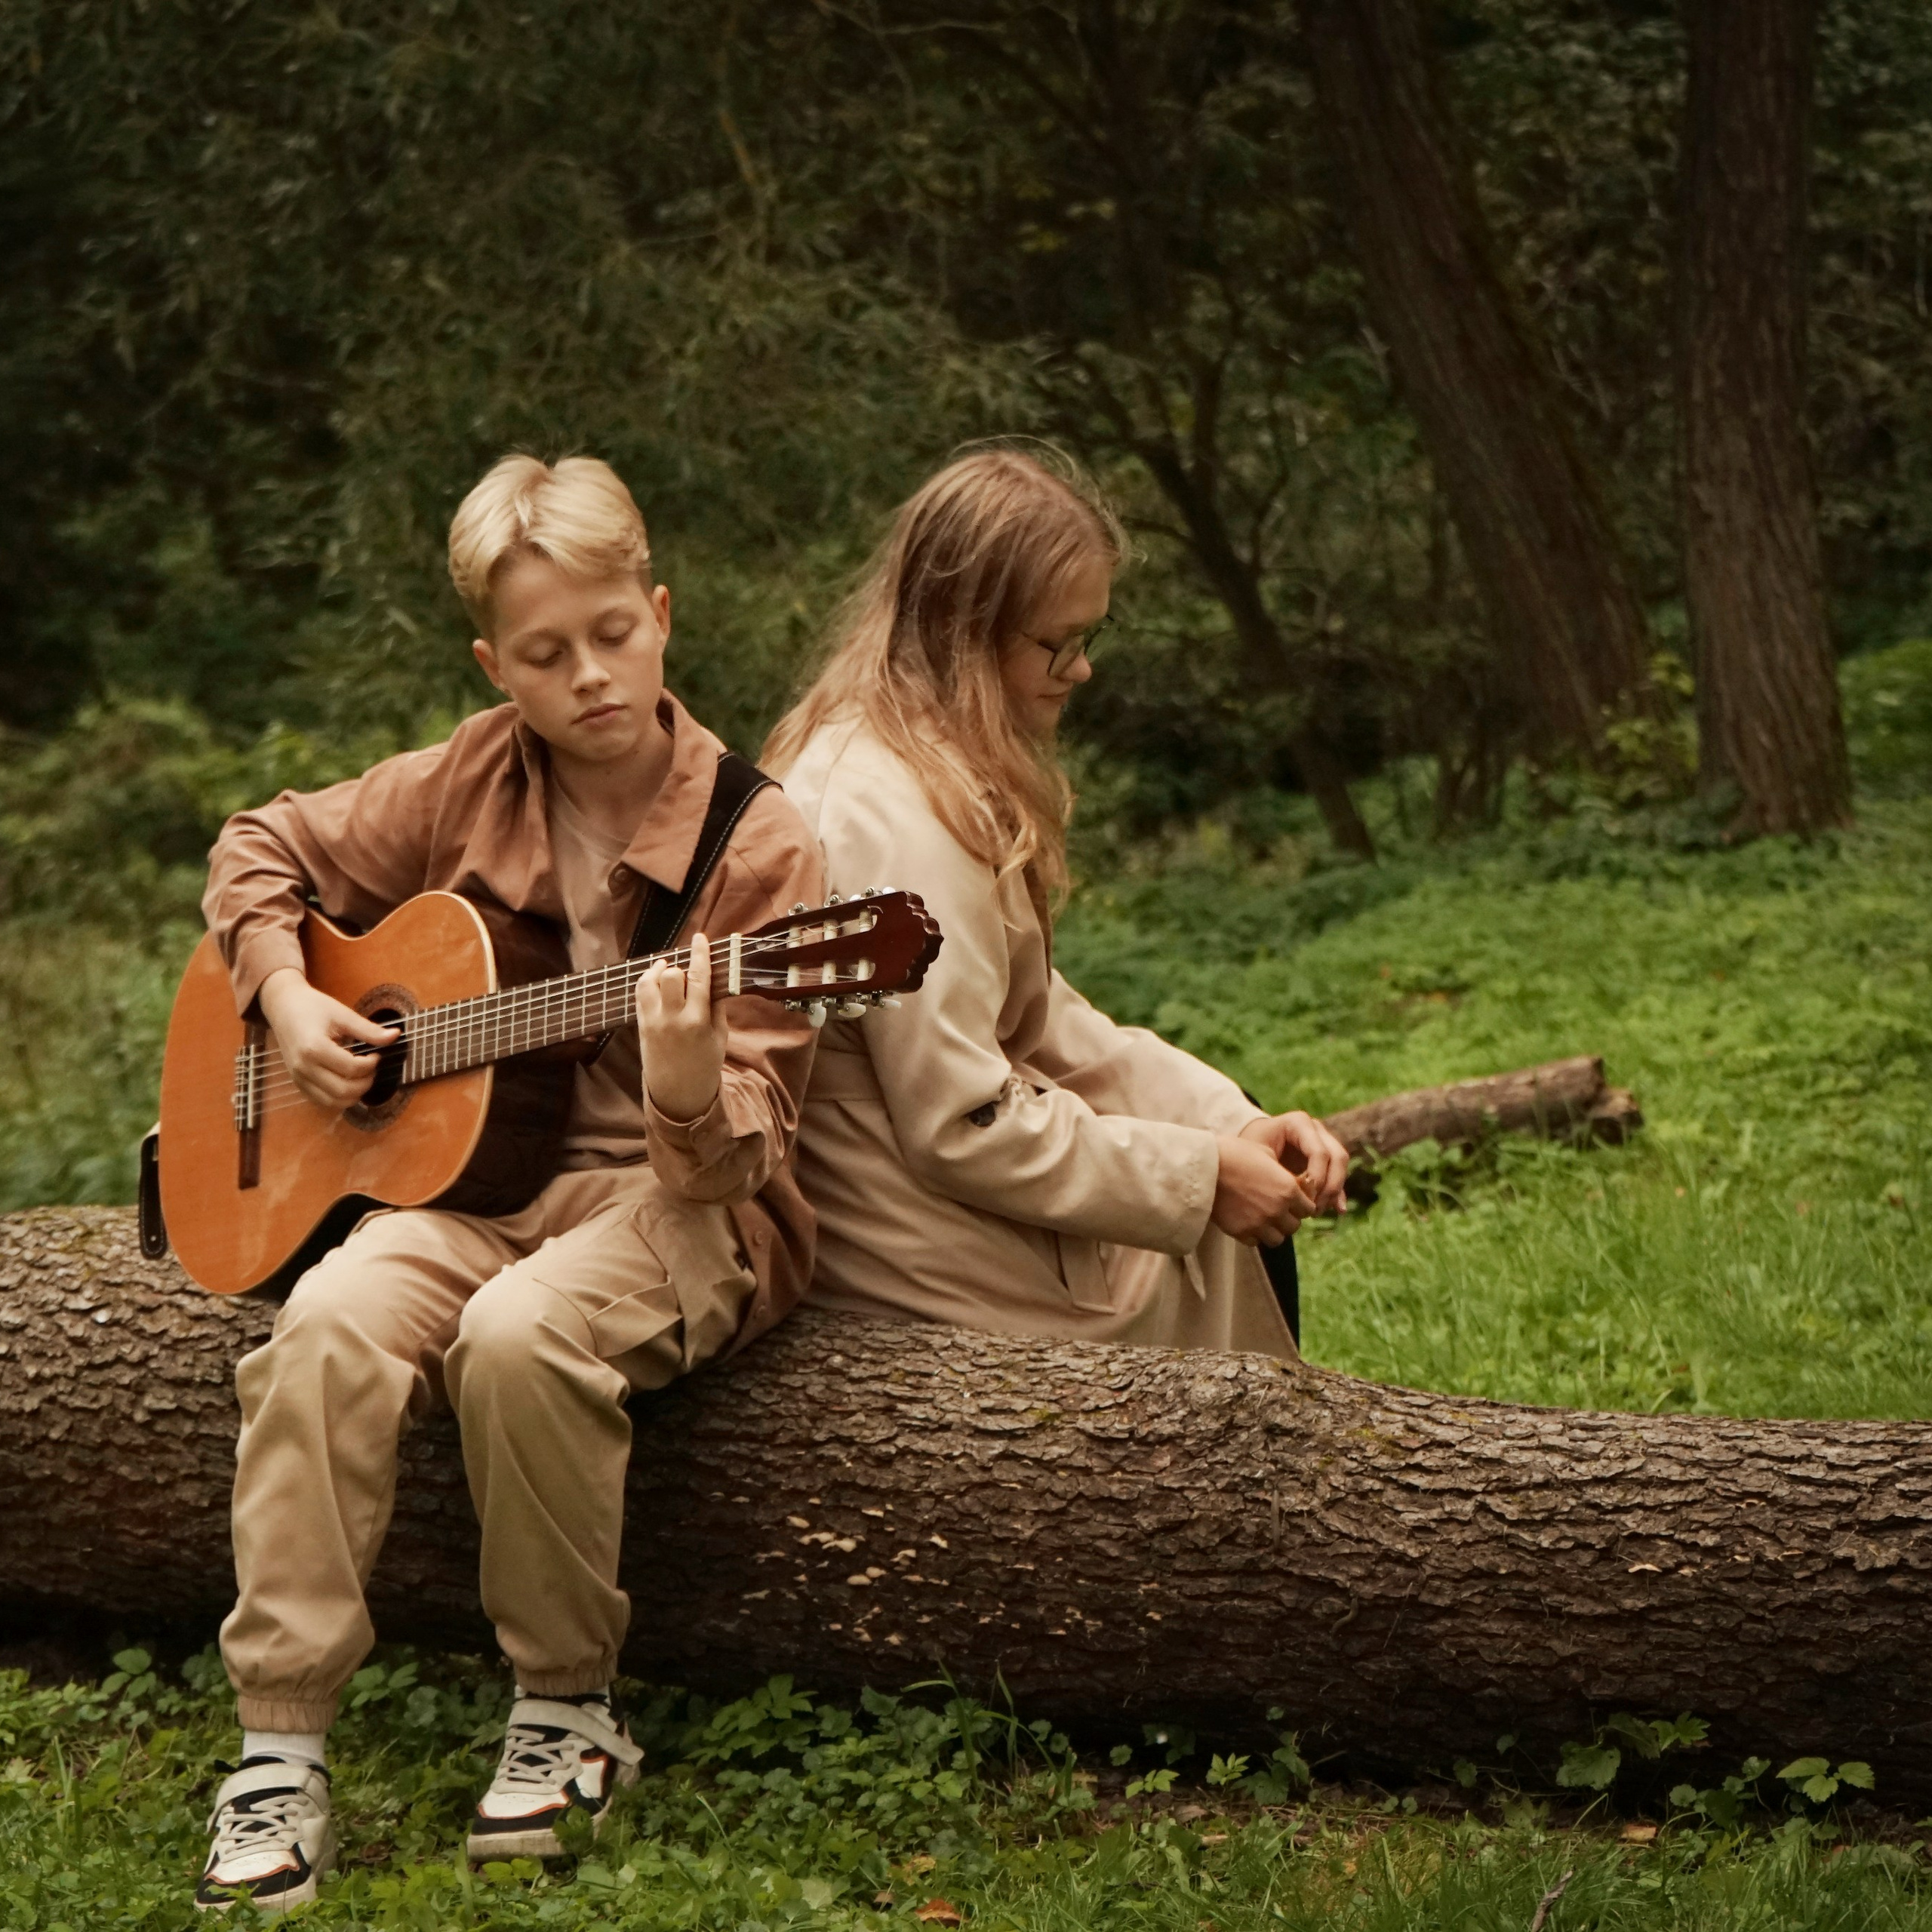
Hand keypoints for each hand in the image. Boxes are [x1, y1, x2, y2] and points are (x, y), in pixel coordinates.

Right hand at [257, 967, 398, 1111]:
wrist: (284, 1007)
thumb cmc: (313, 1007)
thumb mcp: (343, 1014)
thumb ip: (369, 1030)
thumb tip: (396, 1035)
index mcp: (314, 1048)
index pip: (352, 1069)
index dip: (371, 1064)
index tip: (376, 1054)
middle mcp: (303, 1067)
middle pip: (343, 1091)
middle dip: (365, 1083)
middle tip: (372, 1068)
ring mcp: (298, 1078)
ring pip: (333, 1102)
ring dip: (354, 1094)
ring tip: (362, 1076)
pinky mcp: (297, 1083)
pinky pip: (322, 1102)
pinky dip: (340, 1098)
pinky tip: (348, 1082)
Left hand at [635, 930, 729, 1122]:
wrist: (678, 1094)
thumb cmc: (705, 1066)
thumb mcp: (720, 1037)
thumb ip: (717, 1007)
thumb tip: (717, 980)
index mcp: (698, 1021)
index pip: (699, 977)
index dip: (700, 954)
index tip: (701, 937)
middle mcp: (672, 1018)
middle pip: (672, 975)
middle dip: (682, 967)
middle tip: (690, 972)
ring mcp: (653, 1021)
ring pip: (650, 981)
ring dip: (661, 971)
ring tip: (669, 971)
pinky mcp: (640, 1025)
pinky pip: (640, 993)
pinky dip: (648, 981)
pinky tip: (658, 981)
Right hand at [1211, 1134, 1317, 1245]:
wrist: (1203, 1167)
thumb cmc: (1234, 1153)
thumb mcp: (1265, 1153)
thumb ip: (1283, 1172)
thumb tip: (1290, 1181)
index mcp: (1288, 1189)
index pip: (1308, 1208)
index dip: (1302, 1204)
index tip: (1293, 1200)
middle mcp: (1277, 1209)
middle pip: (1295, 1226)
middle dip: (1289, 1218)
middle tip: (1278, 1209)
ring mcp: (1259, 1223)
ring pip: (1278, 1239)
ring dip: (1274, 1230)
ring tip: (1264, 1218)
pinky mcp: (1240, 1232)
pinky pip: (1256, 1241)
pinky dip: (1255, 1235)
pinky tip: (1248, 1221)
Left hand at [1239, 1111, 1350, 1215]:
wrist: (1248, 1145)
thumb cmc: (1249, 1148)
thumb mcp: (1257, 1155)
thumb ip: (1278, 1170)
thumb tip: (1301, 1194)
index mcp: (1299, 1123)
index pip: (1319, 1151)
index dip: (1317, 1177)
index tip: (1304, 1198)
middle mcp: (1316, 1129)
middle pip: (1337, 1156)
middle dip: (1329, 1186)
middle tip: (1313, 1208)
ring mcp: (1324, 1141)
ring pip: (1341, 1166)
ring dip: (1333, 1191)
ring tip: (1316, 1212)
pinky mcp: (1326, 1158)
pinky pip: (1338, 1175)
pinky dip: (1338, 1193)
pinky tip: (1338, 1210)